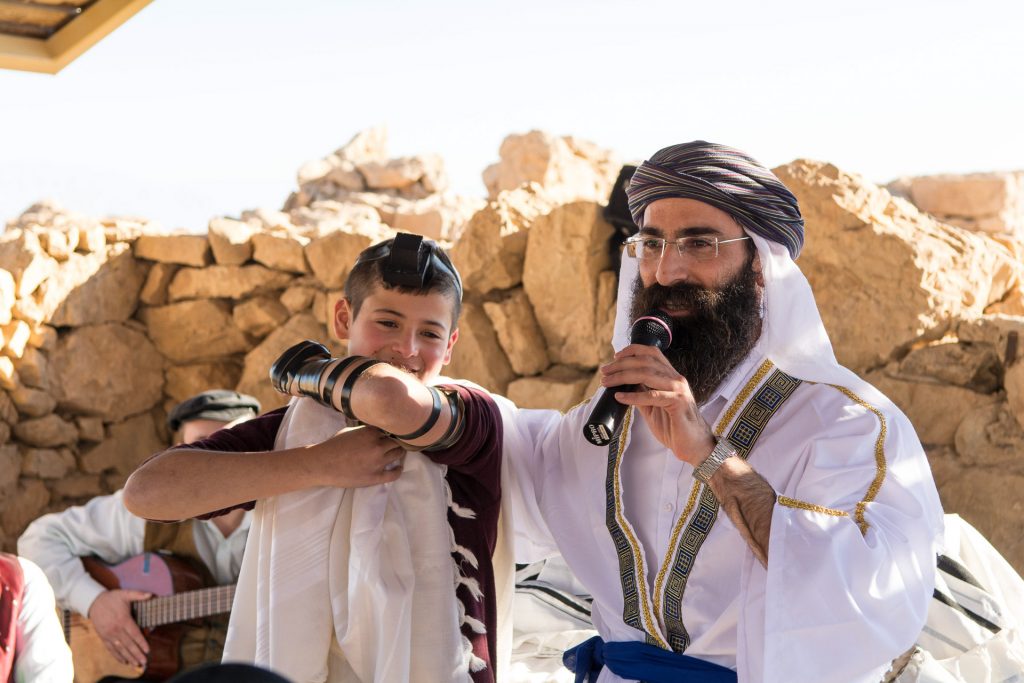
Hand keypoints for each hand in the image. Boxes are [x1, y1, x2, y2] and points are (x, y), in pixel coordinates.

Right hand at [87, 589, 150, 667]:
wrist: (94, 602)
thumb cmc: (112, 598)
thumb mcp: (125, 594)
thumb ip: (138, 595)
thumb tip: (151, 595)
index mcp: (123, 619)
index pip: (134, 634)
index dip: (141, 642)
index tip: (148, 650)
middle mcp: (116, 629)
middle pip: (128, 644)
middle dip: (137, 654)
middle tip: (144, 662)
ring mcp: (108, 634)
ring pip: (120, 648)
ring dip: (128, 657)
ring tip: (136, 664)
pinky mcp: (103, 637)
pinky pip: (111, 649)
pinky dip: (117, 656)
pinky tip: (124, 661)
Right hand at [314, 425, 407, 487]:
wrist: (322, 464)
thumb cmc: (334, 446)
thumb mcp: (350, 430)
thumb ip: (366, 429)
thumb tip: (378, 428)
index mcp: (371, 432)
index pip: (390, 428)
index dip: (392, 429)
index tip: (394, 430)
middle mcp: (377, 446)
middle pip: (397, 440)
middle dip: (397, 440)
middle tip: (398, 441)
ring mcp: (378, 462)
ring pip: (398, 454)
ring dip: (399, 452)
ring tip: (398, 451)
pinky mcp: (375, 477)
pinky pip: (394, 474)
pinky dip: (398, 470)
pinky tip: (398, 467)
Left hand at [600, 343, 714, 464]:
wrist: (693, 446)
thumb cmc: (674, 427)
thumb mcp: (653, 407)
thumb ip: (641, 394)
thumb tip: (623, 386)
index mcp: (671, 376)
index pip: (652, 352)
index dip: (632, 351)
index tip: (615, 357)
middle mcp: (676, 378)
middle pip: (645, 361)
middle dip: (621, 364)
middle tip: (604, 371)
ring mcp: (678, 389)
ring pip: (647, 374)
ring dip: (623, 376)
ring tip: (607, 382)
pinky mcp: (678, 403)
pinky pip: (652, 396)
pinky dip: (633, 396)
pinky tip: (620, 397)